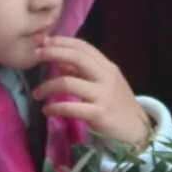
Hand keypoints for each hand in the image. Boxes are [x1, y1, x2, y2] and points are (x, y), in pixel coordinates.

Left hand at [33, 34, 151, 146]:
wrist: (136, 130)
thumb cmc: (118, 106)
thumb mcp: (104, 84)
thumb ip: (84, 73)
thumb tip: (60, 62)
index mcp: (108, 67)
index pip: (84, 47)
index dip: (63, 41)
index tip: (45, 41)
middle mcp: (106, 77)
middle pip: (77, 58)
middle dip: (53, 53)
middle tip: (35, 56)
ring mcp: (103, 95)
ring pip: (69, 82)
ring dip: (48, 86)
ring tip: (36, 93)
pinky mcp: (99, 114)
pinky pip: (71, 107)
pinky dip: (55, 108)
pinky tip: (47, 111)